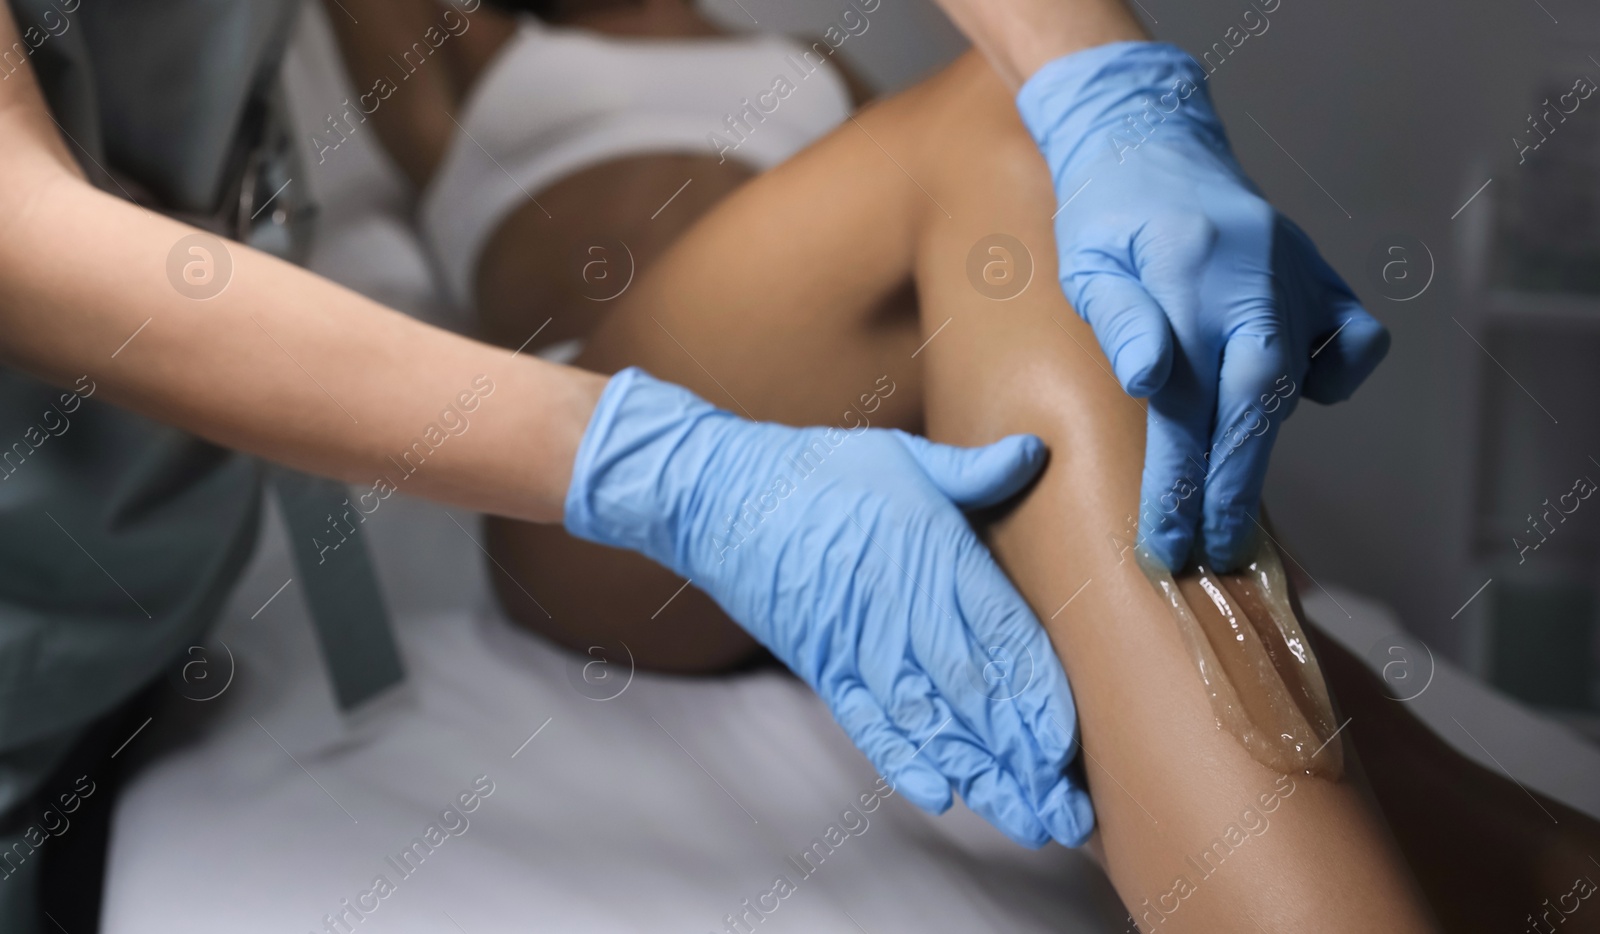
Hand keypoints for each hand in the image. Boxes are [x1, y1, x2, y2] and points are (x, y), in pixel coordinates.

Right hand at [564, 368, 1092, 846]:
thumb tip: (1035, 451)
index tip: (1070, 746)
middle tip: (1069, 812)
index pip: (1005, 637)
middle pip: (978, 696)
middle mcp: (905, 609)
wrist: (721, 498)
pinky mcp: (825, 668)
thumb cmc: (818, 472)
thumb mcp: (903, 456)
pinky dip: (903, 763)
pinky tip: (940, 798)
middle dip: (1026, 759)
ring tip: (1026, 821)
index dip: (1040, 697)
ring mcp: (862, 645)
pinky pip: (868, 725)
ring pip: (932, 723)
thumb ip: (973, 471)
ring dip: (981, 776)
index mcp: (937, 555)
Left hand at [1016, 41, 1388, 569]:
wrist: (1151, 144)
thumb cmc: (1106, 216)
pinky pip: (1353, 338)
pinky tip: (1295, 404)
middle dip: (1233, 489)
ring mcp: (1296, 274)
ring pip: (1294, 380)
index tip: (1163, 541)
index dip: (1178, 480)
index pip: (1186, 399)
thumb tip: (1148, 380)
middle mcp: (1254, 273)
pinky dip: (1338, 377)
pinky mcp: (1321, 275)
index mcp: (1185, 268)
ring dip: (1264, 453)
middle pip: (1255, 403)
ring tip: (1233, 523)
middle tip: (1211, 554)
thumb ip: (1118, 318)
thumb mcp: (1086, 260)